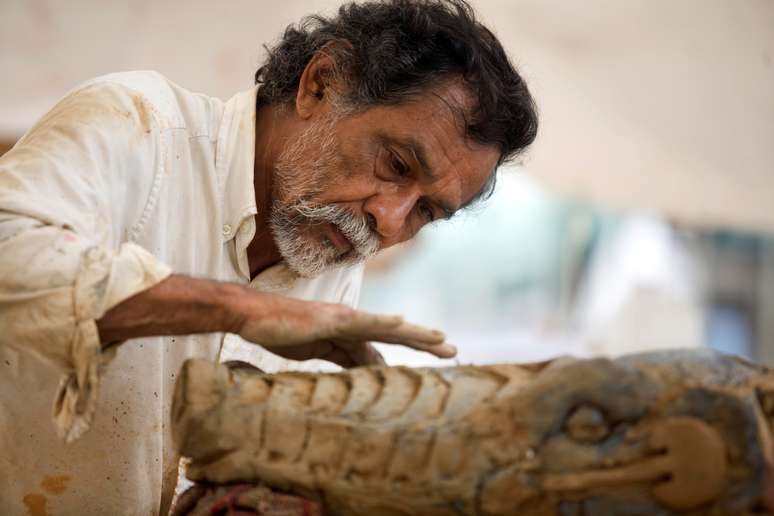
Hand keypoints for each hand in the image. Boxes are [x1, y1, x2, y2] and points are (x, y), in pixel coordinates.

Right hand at [233, 292, 455, 367]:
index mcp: (349, 333)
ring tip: (441, 339)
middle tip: (453, 350)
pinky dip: (384, 322)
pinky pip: (362, 323)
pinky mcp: (332, 321)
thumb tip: (366, 372)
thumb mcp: (318, 352)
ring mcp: (344, 320)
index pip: (387, 345)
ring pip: (388, 327)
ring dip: (416, 333)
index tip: (434, 358)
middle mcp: (352, 323)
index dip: (411, 350)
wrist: (254, 317)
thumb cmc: (280, 332)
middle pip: (396, 333)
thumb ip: (343, 359)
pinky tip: (403, 322)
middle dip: (425, 342)